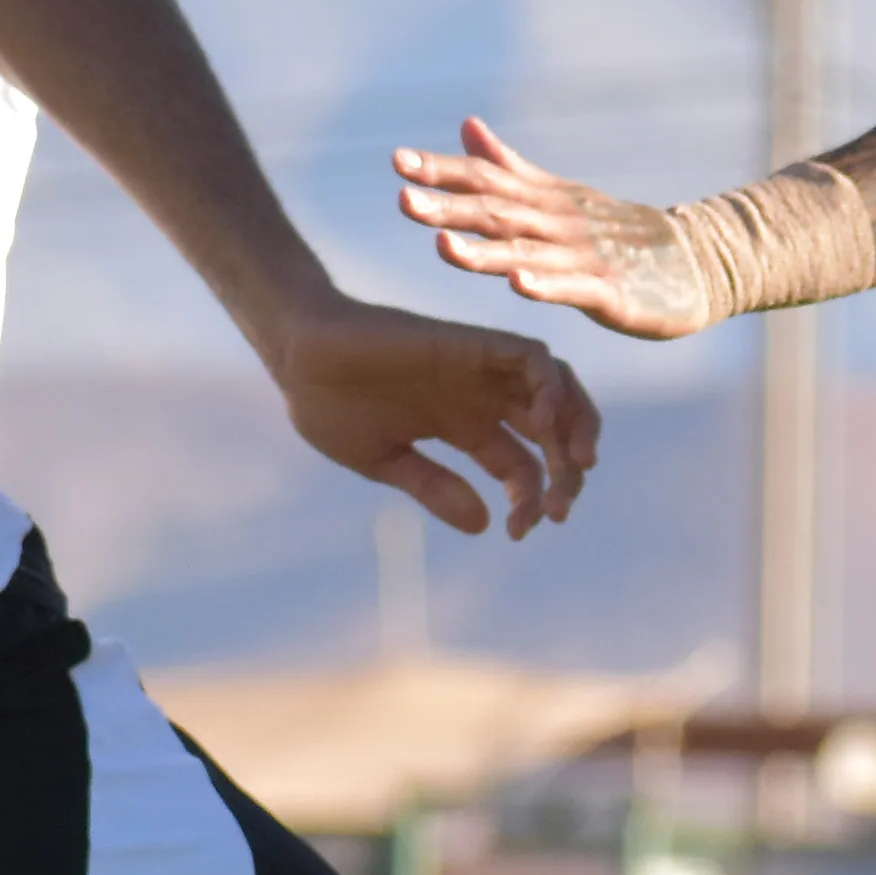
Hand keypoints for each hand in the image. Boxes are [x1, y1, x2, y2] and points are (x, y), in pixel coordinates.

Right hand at [271, 292, 599, 537]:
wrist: (298, 356)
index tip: (517, 531)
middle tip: (559, 510)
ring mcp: (481, 370)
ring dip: (576, 428)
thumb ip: (435, 489)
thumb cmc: (329, 406)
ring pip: (557, 392)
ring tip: (577, 467)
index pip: (521, 469)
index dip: (529, 501)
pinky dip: (552, 386)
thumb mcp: (386, 462)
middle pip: (551, 434)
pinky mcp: (474, 343)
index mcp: (465, 429)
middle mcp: (482, 399)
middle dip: (565, 473)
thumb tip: (485, 526)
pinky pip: (533, 358)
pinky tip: (546, 421)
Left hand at [390, 120, 727, 340]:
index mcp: (543, 201)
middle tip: (402, 199)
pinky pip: (575, 289)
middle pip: (497, 213)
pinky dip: (547, 285)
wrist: (697, 261)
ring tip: (443, 247)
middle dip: (448, 207)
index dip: (443, 171)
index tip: (398, 162)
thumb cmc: (620, 232)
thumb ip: (509, 166)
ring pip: (528, 252)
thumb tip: (466, 126)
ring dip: (485, 251)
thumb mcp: (559, 195)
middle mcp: (558, 223)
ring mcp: (584, 257)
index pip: (486, 180)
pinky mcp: (611, 293)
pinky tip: (518, 285)